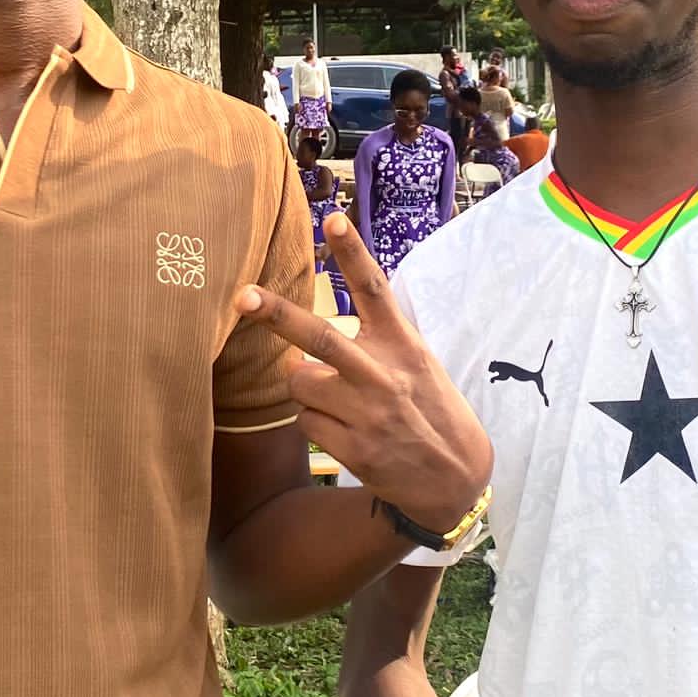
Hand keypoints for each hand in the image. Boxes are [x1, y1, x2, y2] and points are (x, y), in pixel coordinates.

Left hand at [236, 212, 491, 534]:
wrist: (454, 477)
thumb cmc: (429, 409)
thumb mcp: (416, 362)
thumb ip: (371, 343)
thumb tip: (300, 345)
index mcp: (402, 344)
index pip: (374, 290)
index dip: (352, 253)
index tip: (332, 219)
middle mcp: (383, 374)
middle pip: (319, 336)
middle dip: (276, 315)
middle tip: (242, 296)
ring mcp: (366, 413)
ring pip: (299, 382)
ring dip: (304, 387)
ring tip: (339, 401)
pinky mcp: (352, 448)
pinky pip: (304, 423)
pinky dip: (315, 424)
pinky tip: (345, 432)